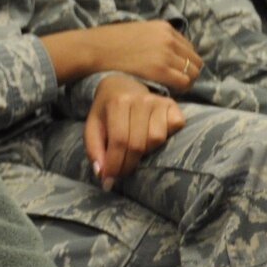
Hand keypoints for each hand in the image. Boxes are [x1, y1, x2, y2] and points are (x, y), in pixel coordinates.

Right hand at [58, 21, 201, 90]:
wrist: (92, 49)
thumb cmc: (106, 44)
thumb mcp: (135, 32)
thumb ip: (152, 39)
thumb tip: (160, 53)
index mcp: (164, 28)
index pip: (188, 48)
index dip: (183, 63)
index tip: (173, 74)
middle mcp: (169, 38)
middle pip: (195, 60)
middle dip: (188, 74)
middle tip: (174, 85)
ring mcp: (165, 53)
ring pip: (193, 72)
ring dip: (184, 83)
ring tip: (170, 90)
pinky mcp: (159, 69)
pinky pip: (183, 82)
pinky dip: (179, 89)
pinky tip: (166, 92)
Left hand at [84, 74, 182, 188]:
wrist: (122, 85)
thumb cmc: (106, 111)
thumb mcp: (92, 127)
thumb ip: (94, 150)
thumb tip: (102, 174)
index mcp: (117, 103)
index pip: (119, 142)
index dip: (115, 165)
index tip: (109, 181)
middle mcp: (140, 100)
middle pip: (138, 144)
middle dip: (128, 165)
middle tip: (120, 173)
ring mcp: (159, 101)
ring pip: (156, 139)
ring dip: (145, 150)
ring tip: (134, 146)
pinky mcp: (173, 104)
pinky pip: (174, 128)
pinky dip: (165, 137)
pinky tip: (151, 133)